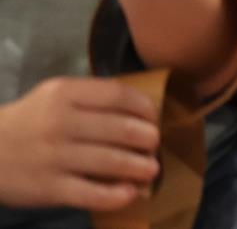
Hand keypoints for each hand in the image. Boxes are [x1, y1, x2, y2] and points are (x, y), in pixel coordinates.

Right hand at [0, 78, 159, 211]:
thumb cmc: (29, 121)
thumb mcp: (54, 96)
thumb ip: (92, 98)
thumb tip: (140, 111)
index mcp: (65, 94)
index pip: (119, 95)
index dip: (145, 108)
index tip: (153, 118)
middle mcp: (61, 123)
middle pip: (122, 129)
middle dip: (148, 139)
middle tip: (154, 145)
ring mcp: (54, 157)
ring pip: (112, 162)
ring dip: (140, 167)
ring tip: (151, 169)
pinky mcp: (49, 188)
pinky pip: (92, 194)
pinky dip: (117, 195)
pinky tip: (130, 193)